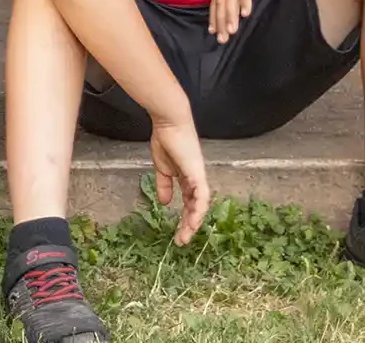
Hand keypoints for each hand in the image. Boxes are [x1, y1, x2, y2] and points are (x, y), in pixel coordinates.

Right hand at [148, 115, 211, 243]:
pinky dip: (198, 210)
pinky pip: (202, 196)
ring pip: (201, 205)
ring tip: (186, 235)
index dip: (185, 217)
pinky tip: (193, 221)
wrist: (169, 123)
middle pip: (196, 207)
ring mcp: (199, 177)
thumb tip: (165, 203)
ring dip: (194, 221)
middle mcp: (196, 179)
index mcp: (187, 177)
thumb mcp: (162, 168)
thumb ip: (164, 185)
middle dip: (189, 225)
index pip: (190, 201)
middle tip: (182, 240)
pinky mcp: (198, 174)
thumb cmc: (165, 140)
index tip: (178, 232)